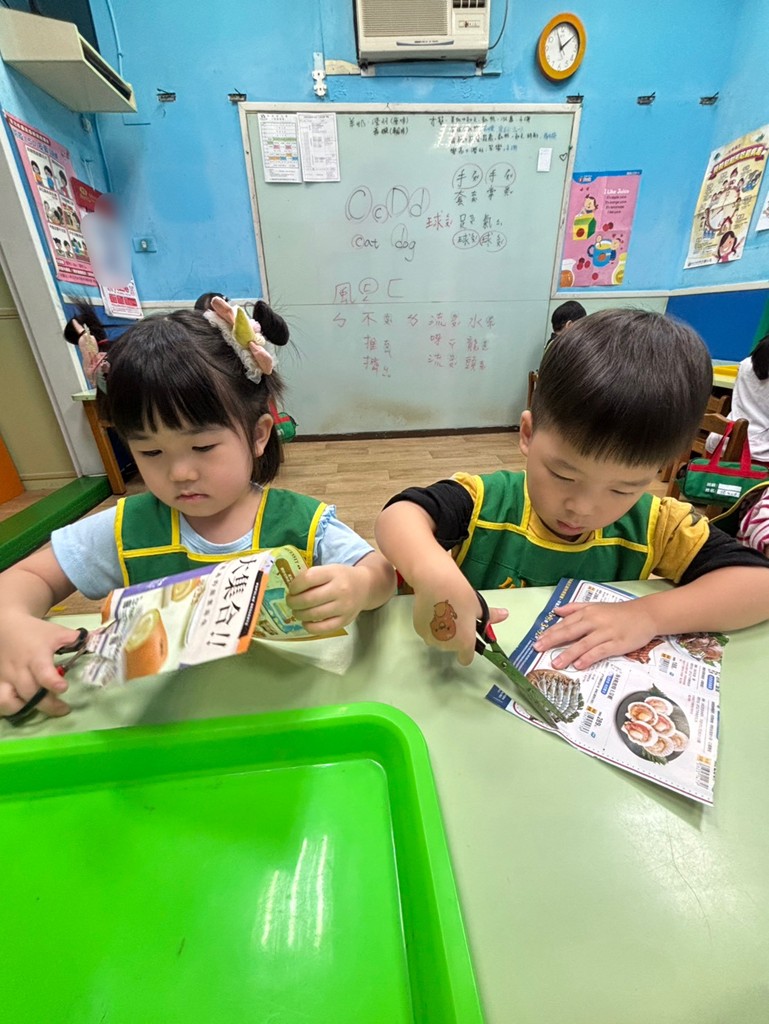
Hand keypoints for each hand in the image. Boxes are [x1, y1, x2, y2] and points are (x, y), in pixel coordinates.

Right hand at [0, 614, 75, 718]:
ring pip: (11, 702)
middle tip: (64, 708)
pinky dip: (10, 709)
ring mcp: (5, 678)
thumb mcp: (57, 633)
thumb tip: (100, 641)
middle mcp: (19, 670)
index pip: (42, 673)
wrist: (6, 626)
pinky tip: (24, 706)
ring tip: (43, 708)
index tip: (64, 687)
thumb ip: (76, 640)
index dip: (53, 683)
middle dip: (48, 704)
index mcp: (36, 656)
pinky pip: (0, 703)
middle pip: (31, 693)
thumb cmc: (36, 632)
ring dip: (27, 708)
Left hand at [286, 563, 371, 633]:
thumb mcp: (330, 569)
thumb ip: (313, 576)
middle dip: (293, 602)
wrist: (366, 587)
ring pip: (314, 614)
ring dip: (299, 614)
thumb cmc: (342, 577)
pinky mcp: (345, 620)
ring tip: (297, 611)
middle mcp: (340, 589)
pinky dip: (309, 627)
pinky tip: (305, 622)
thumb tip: (290, 590)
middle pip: (309, 599)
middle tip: (290, 601)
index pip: (308, 578)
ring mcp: (343, 607)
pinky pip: (323, 628)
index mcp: (333, 573)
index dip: (295, 585)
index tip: (292, 589)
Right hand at [412, 570, 507, 665]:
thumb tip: (506, 615)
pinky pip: (428, 632)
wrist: (436, 584)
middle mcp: (447, 646)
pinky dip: (430, 625)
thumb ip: (491, 617)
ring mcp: (431, 639)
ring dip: (441, 632)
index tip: (466, 639)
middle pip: (452, 647)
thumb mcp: (478, 607)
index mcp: (465, 643)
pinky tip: (432, 610)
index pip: (466, 659)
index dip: (467, 651)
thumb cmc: (460, 595)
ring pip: (438, 640)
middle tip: (456, 618)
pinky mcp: (419, 631)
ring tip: (443, 612)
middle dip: (454, 637)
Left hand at [532, 600, 658, 670]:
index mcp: (588, 612)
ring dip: (568, 654)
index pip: (565, 623)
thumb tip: (556, 610)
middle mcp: (595, 621)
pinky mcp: (617, 643)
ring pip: (583, 644)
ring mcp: (606, 633)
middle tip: (538, 649)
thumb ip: (575, 608)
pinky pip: (600, 651)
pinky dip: (589, 658)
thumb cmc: (619, 612)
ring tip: (555, 663)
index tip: (537, 640)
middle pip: (570, 632)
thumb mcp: (596, 605)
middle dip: (552, 641)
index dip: (550, 632)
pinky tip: (579, 665)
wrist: (646, 614)